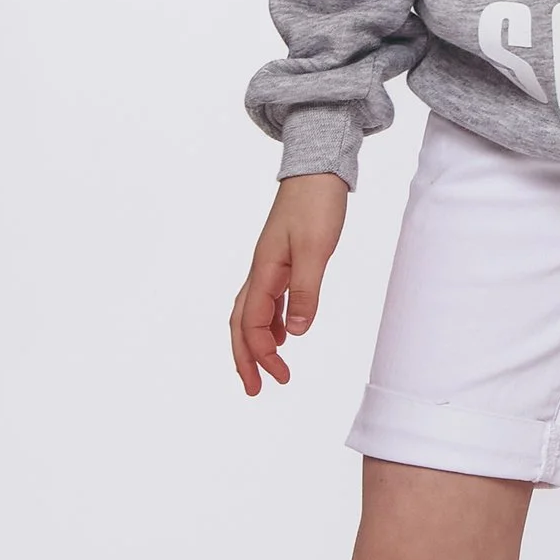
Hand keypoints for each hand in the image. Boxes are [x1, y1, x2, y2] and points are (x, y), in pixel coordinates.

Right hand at [230, 174, 348, 394]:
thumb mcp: (316, 248)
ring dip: (257, 343)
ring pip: (252, 313)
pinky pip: (268, 300)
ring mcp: (269, 266)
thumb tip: (296, 332)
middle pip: (241, 324)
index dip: (261, 355)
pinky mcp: (282, 261)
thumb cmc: (316, 204)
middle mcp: (261, 271)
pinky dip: (271, 322)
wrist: (317, 170)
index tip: (279, 378)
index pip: (251, 323)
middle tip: (254, 390)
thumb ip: (306, 289)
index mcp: (264, 270)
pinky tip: (285, 333)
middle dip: (245, 359)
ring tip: (269, 369)